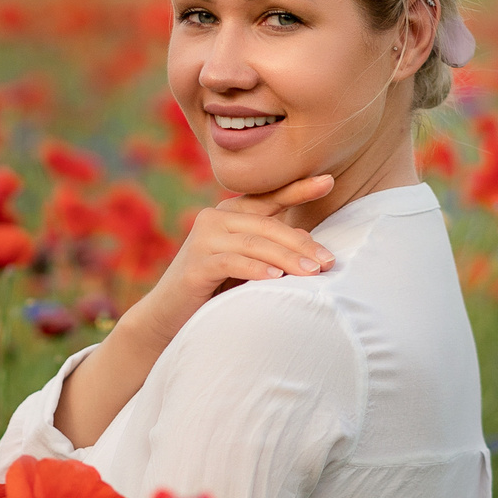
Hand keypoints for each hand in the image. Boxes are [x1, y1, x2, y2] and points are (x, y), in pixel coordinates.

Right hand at [154, 175, 338, 315]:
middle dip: (301, 243)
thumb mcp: (247, 263)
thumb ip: (271, 248)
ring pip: (254, 243)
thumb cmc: (214, 289)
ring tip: (312, 273)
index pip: (269, 198)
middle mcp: (214, 218)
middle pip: (267, 225)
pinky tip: (276, 278)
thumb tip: (310, 244)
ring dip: (287, 258)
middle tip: (329, 261)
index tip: (329, 181)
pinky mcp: (195, 265)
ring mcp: (202, 239)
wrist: (168, 316)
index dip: (298, 188)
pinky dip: (256, 270)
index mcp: (229, 213)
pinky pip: (232, 262)